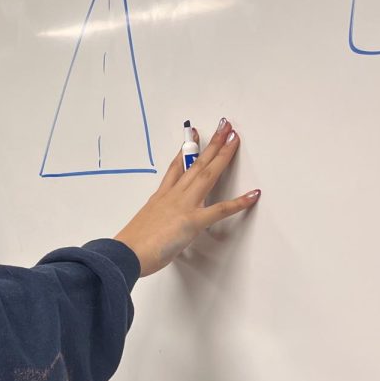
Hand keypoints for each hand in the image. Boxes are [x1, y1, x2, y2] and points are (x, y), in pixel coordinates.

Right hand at [114, 119, 259, 276]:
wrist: (127, 254)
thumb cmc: (132, 246)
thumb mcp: (145, 224)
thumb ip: (158, 221)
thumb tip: (162, 225)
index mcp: (161, 197)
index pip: (176, 167)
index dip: (186, 149)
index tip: (193, 135)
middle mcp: (173, 196)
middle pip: (196, 164)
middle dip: (211, 143)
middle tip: (223, 126)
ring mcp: (184, 206)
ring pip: (207, 175)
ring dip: (222, 155)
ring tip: (233, 139)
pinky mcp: (193, 221)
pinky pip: (220, 210)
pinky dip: (239, 202)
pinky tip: (252, 195)